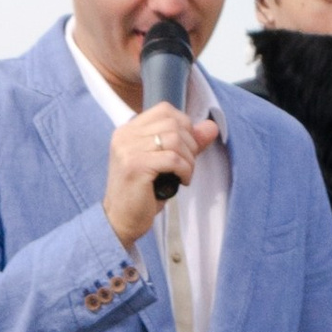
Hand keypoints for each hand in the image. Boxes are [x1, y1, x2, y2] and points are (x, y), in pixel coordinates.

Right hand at [102, 103, 219, 245]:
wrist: (120, 220)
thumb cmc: (142, 192)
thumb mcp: (166, 162)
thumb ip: (187, 143)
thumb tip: (211, 126)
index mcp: (128, 130)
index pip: (165, 110)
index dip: (185, 126)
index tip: (188, 147)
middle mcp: (125, 136)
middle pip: (173, 123)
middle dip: (190, 144)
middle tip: (187, 165)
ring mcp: (128, 149)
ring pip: (175, 140)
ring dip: (189, 159)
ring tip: (185, 174)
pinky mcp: (135, 166)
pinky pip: (173, 159)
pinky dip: (185, 170)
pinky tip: (182, 181)